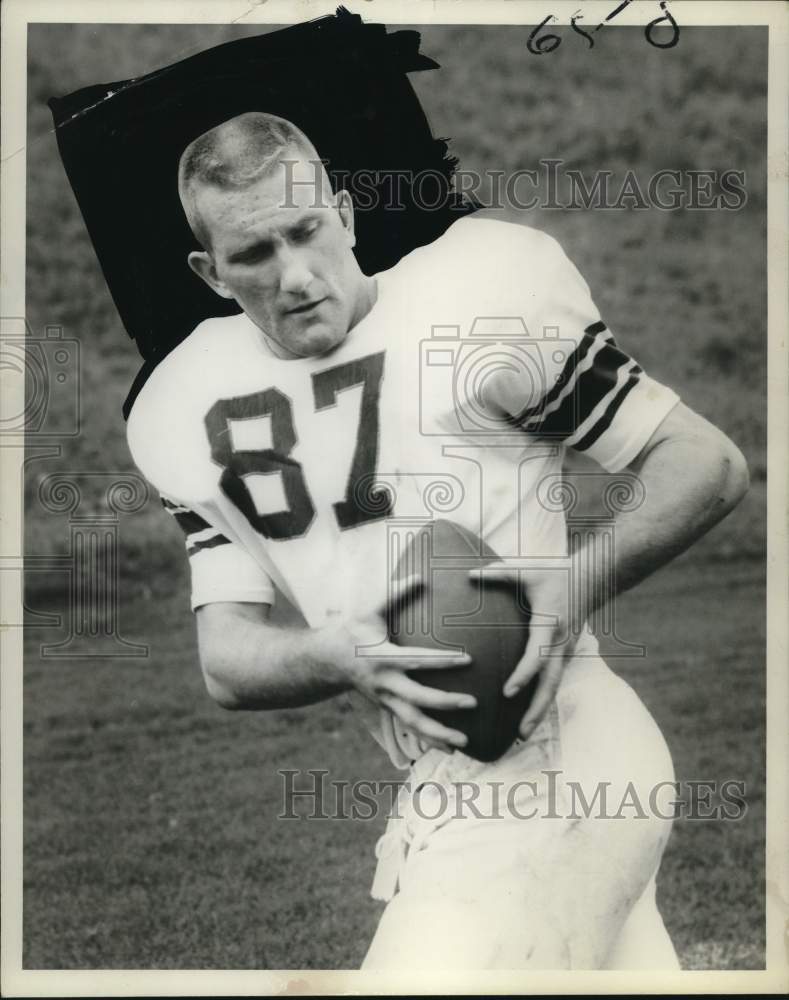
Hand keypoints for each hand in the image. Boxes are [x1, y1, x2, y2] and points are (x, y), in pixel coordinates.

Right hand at [327, 576, 475, 752]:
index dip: (442, 661)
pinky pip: (412, 728)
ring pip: (414, 723)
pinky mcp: (388, 709)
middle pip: (417, 699)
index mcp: (383, 658)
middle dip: (445, 703)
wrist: (328, 660)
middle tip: (473, 702)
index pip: (417, 661)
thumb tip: (421, 575)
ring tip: (465, 740)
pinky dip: (431, 738)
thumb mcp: (369, 610)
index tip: (468, 658)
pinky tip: (452, 746)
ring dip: (439, 734)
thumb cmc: (354, 630)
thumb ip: (395, 594)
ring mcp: (386, 700)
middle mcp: (384, 684)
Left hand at [470, 557, 580, 739]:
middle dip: (536, 709)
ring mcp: (564, 651)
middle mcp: (559, 643)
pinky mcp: (563, 654)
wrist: (589, 578)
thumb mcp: (526, 569)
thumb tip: (467, 574)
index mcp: (549, 625)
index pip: (537, 656)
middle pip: (550, 683)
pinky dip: (542, 699)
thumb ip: (497, 574)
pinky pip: (552, 681)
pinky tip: (528, 717)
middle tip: (520, 733)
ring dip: (539, 711)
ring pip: (553, 687)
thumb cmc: (553, 573)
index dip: (524, 675)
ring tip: (522, 735)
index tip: (508, 692)